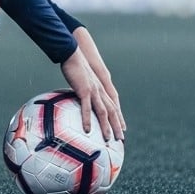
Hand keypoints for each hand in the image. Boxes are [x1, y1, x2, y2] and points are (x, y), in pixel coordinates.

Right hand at [60, 27, 124, 141]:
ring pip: (103, 112)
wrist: (72, 54)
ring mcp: (94, 91)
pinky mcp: (84, 90)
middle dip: (117, 126)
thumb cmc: (75, 66)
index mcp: (101, 89)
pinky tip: (87, 130)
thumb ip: (84, 90)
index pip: (113, 106)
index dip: (118, 118)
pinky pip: (87, 108)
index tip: (122, 129)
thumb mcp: (83, 80)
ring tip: (108, 139)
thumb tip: (80, 97)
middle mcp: (101, 91)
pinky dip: (88, 119)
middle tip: (121, 139)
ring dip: (106, 126)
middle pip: (112, 111)